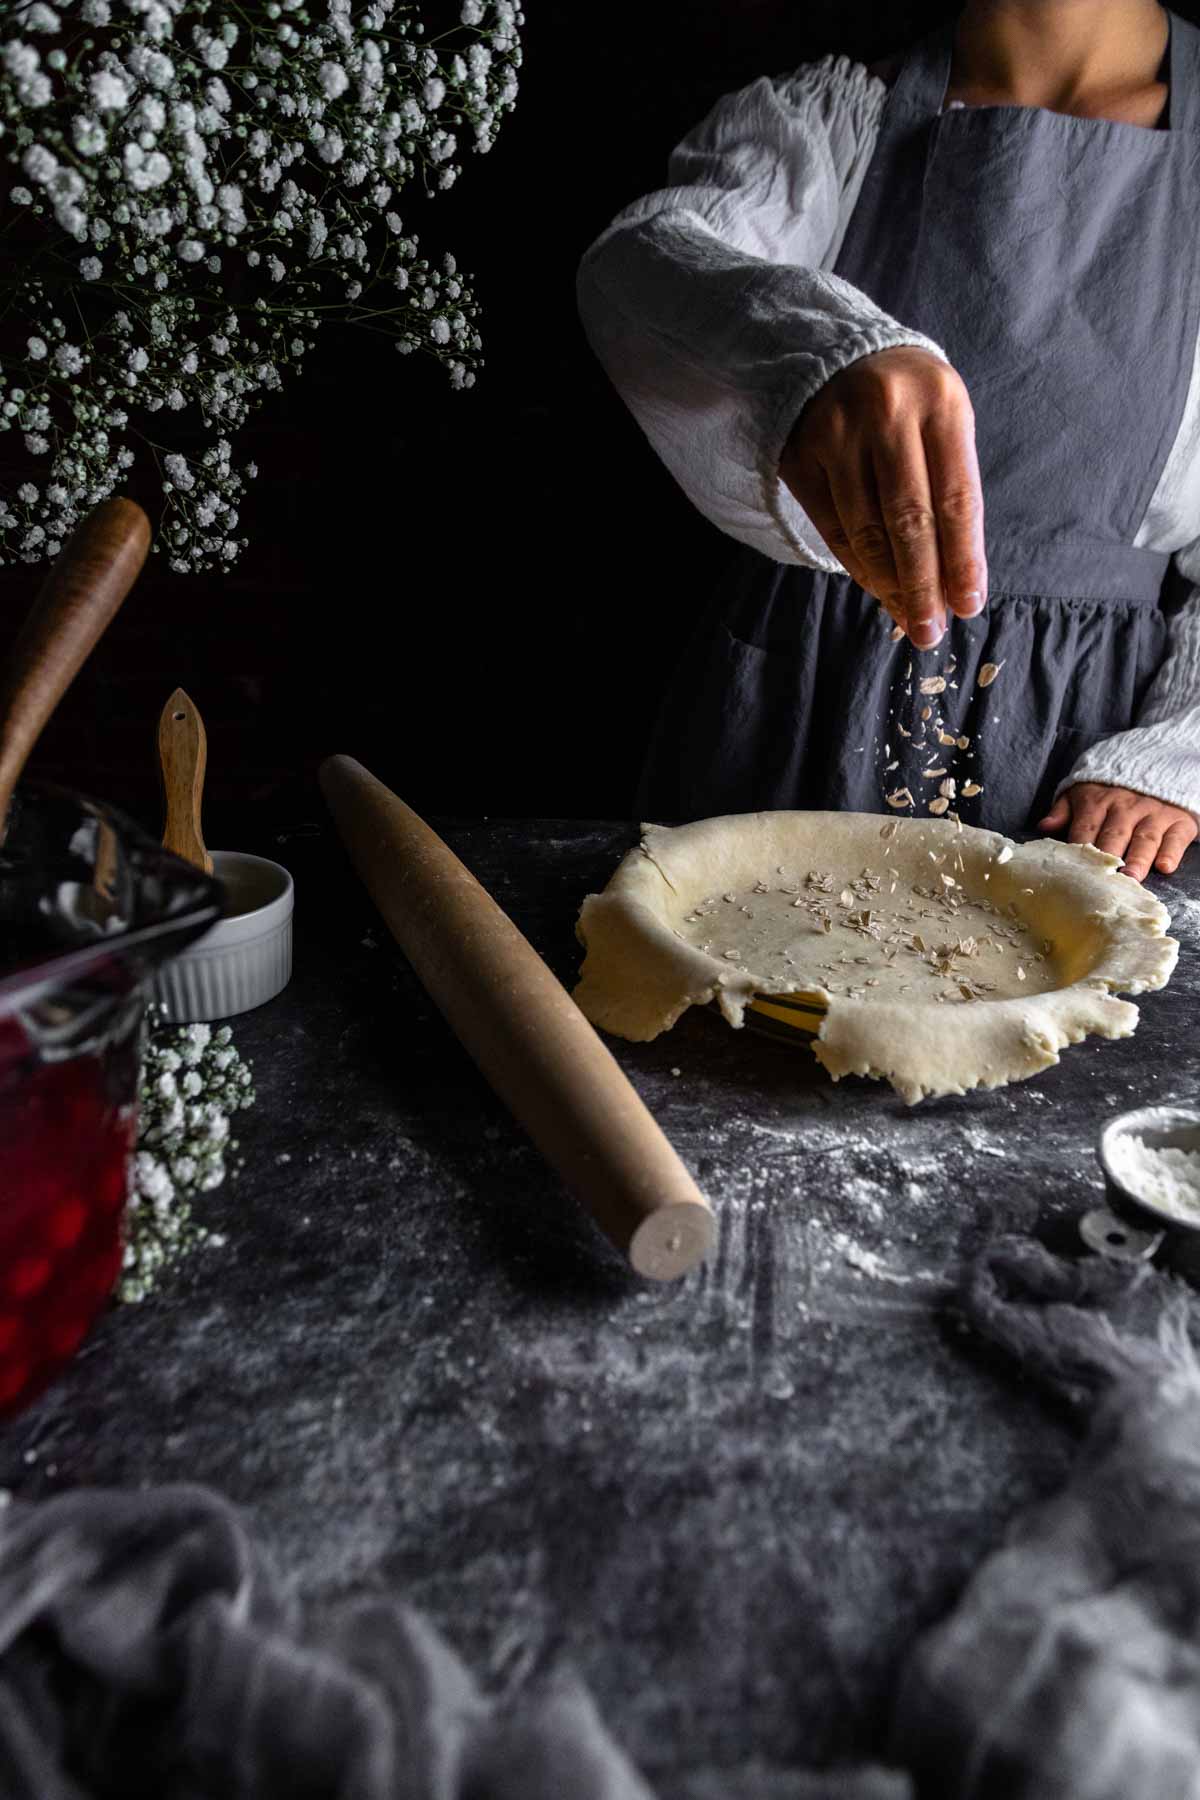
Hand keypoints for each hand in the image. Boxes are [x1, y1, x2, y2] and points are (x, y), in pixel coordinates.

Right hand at [778, 346, 987, 650]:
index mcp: (940, 402)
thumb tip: (956, 579)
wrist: (839, 355)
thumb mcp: (944, 422)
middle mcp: (887, 413)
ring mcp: (837, 433)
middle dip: (923, 584)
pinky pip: (831, 526)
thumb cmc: (909, 401)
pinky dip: (856, 564)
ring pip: (866, 529)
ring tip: (908, 618)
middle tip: (931, 630)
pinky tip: (876, 588)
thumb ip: (951, 489)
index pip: (955, 497)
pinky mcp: (800, 453)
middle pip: (908, 520)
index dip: (962, 558)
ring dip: (889, 584)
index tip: (968, 604)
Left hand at [1038, 783, 1197, 880]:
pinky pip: (1175, 837)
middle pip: (1115, 835)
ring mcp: (1154, 813)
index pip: (1085, 828)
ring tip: (1130, 878)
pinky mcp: (1179, 820)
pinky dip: (1170, 852)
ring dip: (1138, 859)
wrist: (1157, 766)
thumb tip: (1044, 826)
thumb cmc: (1112, 790)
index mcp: (1098, 802)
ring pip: (1145, 838)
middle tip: (1102, 881)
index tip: (1074, 872)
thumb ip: (1063, 810)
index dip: (1080, 850)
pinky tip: (1164, 867)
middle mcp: (1126, 807)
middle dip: (1108, 857)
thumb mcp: (1083, 792)